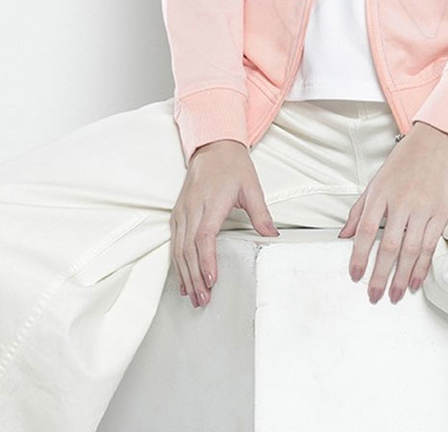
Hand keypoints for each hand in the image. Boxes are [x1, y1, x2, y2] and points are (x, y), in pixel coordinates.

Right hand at [170, 139, 278, 307]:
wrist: (213, 147)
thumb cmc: (233, 166)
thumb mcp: (252, 186)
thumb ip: (261, 213)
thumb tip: (273, 235)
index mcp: (211, 202)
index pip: (204, 236)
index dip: (206, 260)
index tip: (211, 279)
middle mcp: (192, 208)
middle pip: (188, 248)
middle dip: (195, 277)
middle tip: (202, 300)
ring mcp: (182, 211)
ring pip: (178, 248)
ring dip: (185, 274)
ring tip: (192, 297)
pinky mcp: (178, 213)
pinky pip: (174, 242)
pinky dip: (178, 263)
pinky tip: (183, 279)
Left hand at [339, 122, 447, 303]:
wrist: (437, 144)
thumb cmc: (404, 162)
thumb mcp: (375, 182)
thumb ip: (359, 210)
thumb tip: (343, 235)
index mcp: (381, 194)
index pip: (365, 230)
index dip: (358, 255)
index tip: (354, 274)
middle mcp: (401, 203)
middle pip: (388, 246)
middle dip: (380, 275)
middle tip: (374, 295)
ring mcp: (422, 209)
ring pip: (410, 250)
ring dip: (401, 277)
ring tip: (394, 295)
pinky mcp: (440, 214)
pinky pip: (430, 246)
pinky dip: (422, 266)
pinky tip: (414, 281)